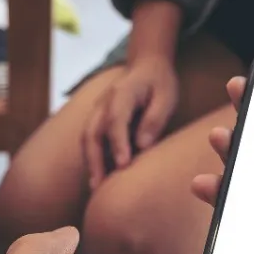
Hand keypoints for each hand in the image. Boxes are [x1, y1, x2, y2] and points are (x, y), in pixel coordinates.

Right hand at [84, 58, 178, 189]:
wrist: (145, 66)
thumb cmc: (159, 83)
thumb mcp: (166, 97)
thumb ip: (154, 119)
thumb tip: (142, 145)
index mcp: (122, 93)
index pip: (116, 119)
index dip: (118, 143)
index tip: (123, 165)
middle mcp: (104, 102)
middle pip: (92, 132)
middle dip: (94, 159)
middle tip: (99, 185)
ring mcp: (97, 111)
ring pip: (86, 138)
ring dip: (89, 162)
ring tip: (96, 187)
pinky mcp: (98, 120)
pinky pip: (91, 141)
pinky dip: (92, 158)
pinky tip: (99, 177)